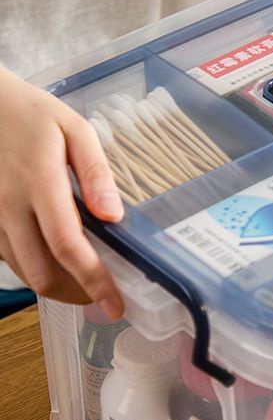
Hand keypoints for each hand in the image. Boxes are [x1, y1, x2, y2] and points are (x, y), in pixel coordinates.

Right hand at [0, 67, 124, 317]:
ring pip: (21, 271)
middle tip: (104, 295)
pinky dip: (34, 268)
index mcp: (38, 182)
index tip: (115, 305)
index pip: (68, 245)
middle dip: (76, 293)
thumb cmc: (29, 114)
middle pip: (41, 271)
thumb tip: (113, 216)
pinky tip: (56, 262)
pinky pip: (6, 256)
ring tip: (86, 284)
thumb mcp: (74, 129)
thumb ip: (96, 173)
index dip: (93, 281)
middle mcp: (8, 206)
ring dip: (55, 286)